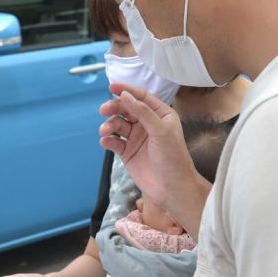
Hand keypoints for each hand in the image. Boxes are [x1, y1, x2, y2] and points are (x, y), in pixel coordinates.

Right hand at [99, 83, 202, 224]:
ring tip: (105, 131)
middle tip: (104, 110)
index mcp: (160, 115)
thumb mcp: (161, 131)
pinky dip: (108, 140)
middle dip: (114, 108)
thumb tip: (125, 95)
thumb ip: (142, 112)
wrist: (172, 188)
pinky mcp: (127, 152)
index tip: (112, 87)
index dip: (127, 91)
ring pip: (118, 125)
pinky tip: (106, 142)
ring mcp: (136, 138)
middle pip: (126, 109)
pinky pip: (114, 141)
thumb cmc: (173, 158)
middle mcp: (147, 124)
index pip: (141, 97)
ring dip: (109, 125)